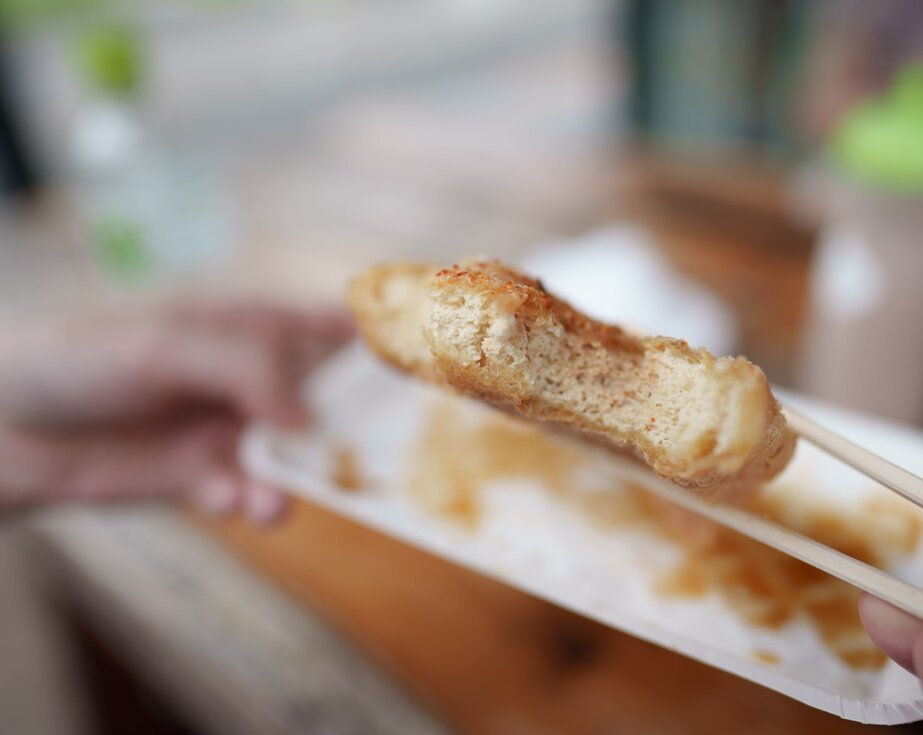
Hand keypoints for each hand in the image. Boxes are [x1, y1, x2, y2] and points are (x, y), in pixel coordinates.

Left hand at [0, 301, 353, 523]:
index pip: (335, 328)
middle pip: (332, 402)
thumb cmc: (81, 358)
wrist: (3, 427)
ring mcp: (235, 430)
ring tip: (280, 496)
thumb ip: (246, 370)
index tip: (426, 374)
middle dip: (357, 430)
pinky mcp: (208, 479)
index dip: (383, 345)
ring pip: (299, 459)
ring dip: (304, 480)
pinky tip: (237, 504)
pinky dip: (256, 504)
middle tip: (384, 457)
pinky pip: (254, 495)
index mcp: (254, 325)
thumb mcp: (166, 345)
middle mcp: (256, 379)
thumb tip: (309, 422)